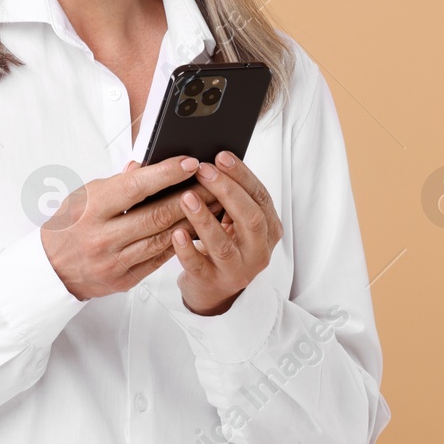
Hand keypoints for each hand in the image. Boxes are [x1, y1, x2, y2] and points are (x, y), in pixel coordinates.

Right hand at [41, 156, 217, 300]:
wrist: (52, 267)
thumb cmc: (69, 224)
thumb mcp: (85, 194)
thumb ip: (118, 183)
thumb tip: (146, 167)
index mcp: (91, 209)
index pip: (135, 187)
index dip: (166, 174)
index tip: (190, 163)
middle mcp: (102, 236)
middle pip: (157, 215)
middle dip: (191, 198)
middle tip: (214, 184)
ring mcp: (114, 261)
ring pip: (164, 239)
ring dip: (192, 221)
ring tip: (213, 206)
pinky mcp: (124, 279)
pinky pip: (159, 259)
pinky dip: (180, 242)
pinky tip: (195, 230)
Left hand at [173, 151, 282, 314]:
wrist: (213, 287)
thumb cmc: (222, 243)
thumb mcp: (232, 219)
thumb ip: (225, 194)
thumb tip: (201, 159)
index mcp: (268, 228)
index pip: (260, 196)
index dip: (241, 174)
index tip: (221, 156)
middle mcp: (258, 249)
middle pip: (249, 217)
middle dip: (226, 191)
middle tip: (202, 170)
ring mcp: (237, 269)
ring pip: (224, 244)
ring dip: (204, 218)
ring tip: (186, 197)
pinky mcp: (213, 282)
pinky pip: (199, 265)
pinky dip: (187, 249)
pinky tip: (176, 233)